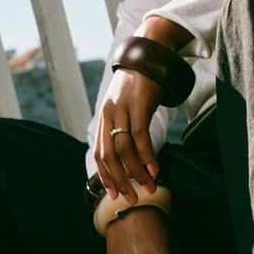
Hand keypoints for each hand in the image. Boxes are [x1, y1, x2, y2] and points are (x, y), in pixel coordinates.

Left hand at [95, 68, 162, 203]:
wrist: (148, 55)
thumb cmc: (139, 85)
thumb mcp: (125, 106)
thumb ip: (123, 126)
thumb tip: (129, 155)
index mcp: (104, 118)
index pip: (99, 154)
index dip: (105, 176)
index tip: (115, 194)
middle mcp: (109, 115)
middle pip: (109, 156)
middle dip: (120, 181)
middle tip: (132, 198)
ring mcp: (123, 109)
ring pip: (125, 149)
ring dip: (137, 172)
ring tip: (150, 186)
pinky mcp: (139, 104)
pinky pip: (141, 135)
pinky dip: (147, 155)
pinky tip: (155, 169)